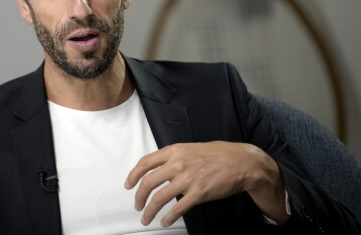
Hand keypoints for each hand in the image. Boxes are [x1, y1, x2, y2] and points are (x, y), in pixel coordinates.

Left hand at [124, 141, 285, 226]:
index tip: (128, 185)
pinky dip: (168, 217)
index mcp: (174, 150)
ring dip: (149, 211)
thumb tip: (161, 168)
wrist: (242, 162)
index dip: (133, 175)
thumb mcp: (191, 148)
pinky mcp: (199, 193)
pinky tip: (165, 221)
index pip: (145, 162)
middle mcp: (178, 163)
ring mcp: (188, 179)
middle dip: (139, 197)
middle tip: (137, 205)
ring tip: (146, 218)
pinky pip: (177, 208)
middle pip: (148, 182)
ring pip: (159, 197)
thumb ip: (175, 157)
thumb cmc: (219, 154)